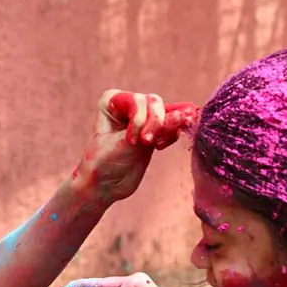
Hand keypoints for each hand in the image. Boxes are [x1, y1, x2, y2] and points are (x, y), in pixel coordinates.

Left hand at [74, 90, 196, 202]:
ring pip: (167, 112)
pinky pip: (173, 125)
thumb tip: (183, 114)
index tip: (132, 141)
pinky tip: (159, 147)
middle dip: (155, 123)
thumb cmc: (103, 163)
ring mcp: (142, 116)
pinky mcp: (154, 131)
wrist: (104, 186)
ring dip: (167, 128)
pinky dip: (171, 134)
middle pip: (154, 103)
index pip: (137, 100)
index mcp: (112, 100)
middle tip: (148, 143)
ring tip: (156, 145)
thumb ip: (154, 129)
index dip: (139, 119)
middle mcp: (127, 104)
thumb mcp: (126, 144)